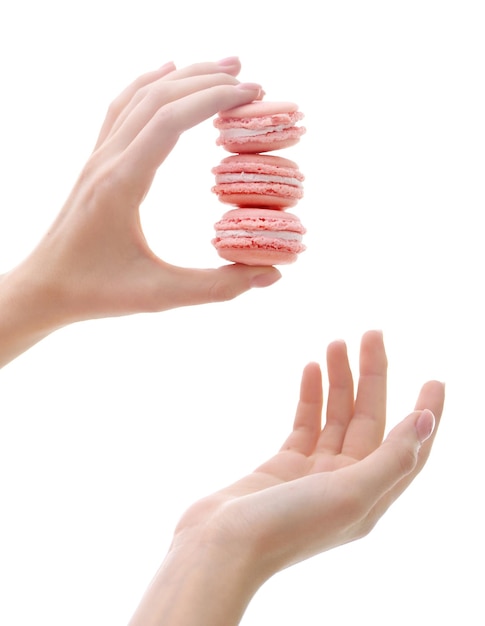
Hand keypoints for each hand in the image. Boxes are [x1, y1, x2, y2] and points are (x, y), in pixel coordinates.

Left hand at [0, 58, 280, 365]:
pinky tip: (167, 74)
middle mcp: (107, 161)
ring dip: (181, 76)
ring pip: (138, 97)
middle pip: (158, 98)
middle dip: (206, 80)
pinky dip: (149, 85)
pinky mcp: (96, 163)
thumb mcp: (160, 296)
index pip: (170, 120)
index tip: (251, 95)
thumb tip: (271, 274)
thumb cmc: (97, 292)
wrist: (45, 288)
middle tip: (251, 81)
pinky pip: (121, 109)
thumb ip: (217, 287)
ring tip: (221, 67)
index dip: (214, 100)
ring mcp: (97, 158)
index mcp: (122, 184)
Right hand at [131, 331, 443, 624]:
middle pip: (368, 420)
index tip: (435, 379)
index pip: (408, 447)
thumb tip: (427, 420)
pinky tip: (311, 368)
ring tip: (337, 342)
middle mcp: (347, 484)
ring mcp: (314, 474)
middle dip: (372, 376)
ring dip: (340, 380)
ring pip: (336, 417)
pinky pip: (306, 423)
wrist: (219, 547)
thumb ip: (392, 458)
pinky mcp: (285, 465)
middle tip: (372, 333)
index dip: (425, 413)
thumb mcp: (350, 493)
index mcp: (370, 495)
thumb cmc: (287, 527)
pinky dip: (311, 396)